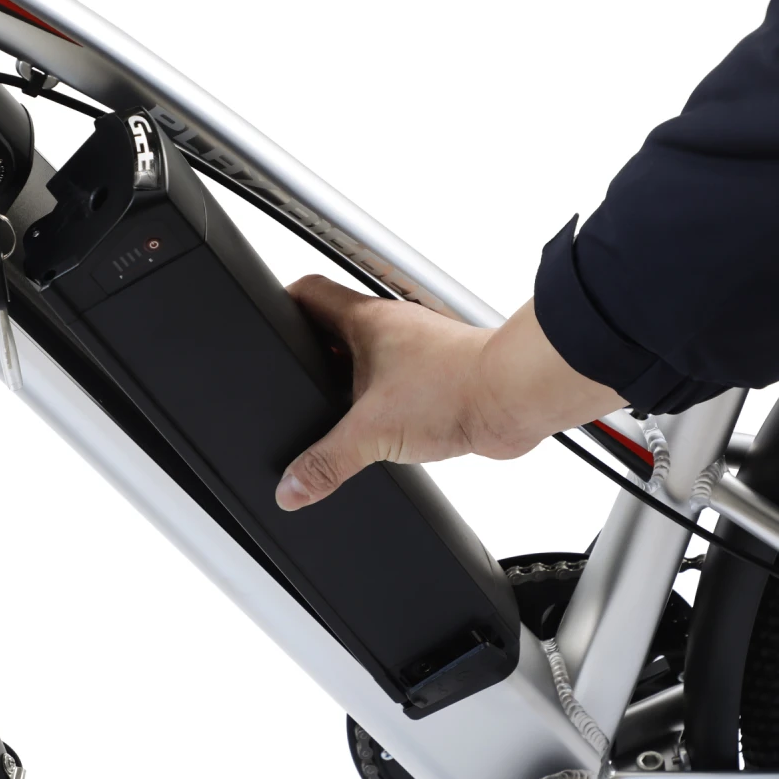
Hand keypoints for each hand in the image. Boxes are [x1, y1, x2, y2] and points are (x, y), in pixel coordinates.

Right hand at [274, 276, 626, 510]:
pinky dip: (380, 401)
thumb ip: (326, 462)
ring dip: (348, 380)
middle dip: (310, 354)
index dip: (280, 302)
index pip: (307, 292)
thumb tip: (292, 486)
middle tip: (291, 378)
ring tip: (330, 409)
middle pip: (333, 327)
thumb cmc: (456, 387)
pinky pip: (395, 381)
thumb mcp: (372, 432)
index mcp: (366, 321)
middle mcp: (391, 329)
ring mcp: (415, 350)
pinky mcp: (437, 375)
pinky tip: (377, 427)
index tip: (264, 321)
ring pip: (367, 356)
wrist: (514, 397)